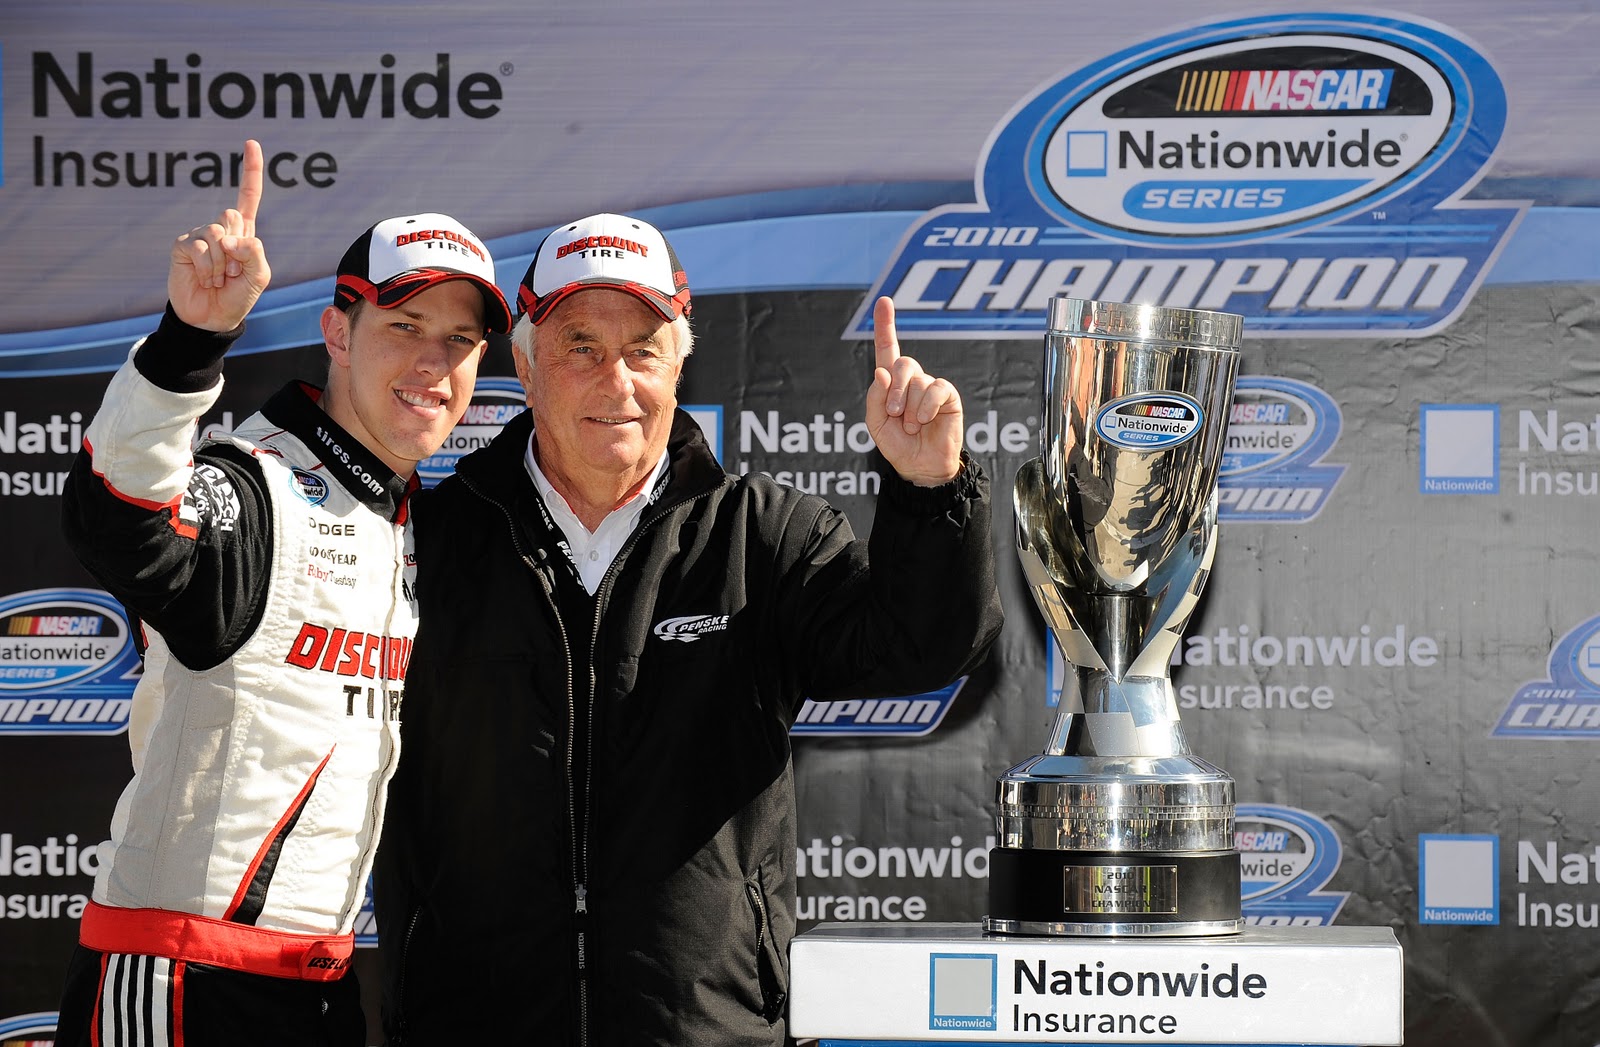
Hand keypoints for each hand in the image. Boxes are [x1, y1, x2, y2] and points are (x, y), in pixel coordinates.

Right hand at [168, 139, 270, 331]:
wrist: (211, 317)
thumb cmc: (237, 296)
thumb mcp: (259, 276)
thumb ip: (254, 252)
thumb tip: (231, 236)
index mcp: (243, 232)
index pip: (248, 196)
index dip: (251, 170)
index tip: (252, 142)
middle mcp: (221, 229)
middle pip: (232, 216)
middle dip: (237, 251)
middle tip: (231, 273)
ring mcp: (199, 235)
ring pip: (216, 233)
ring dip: (221, 264)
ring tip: (217, 278)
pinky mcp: (182, 245)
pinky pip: (198, 247)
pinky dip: (206, 267)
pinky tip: (204, 278)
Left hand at [865, 296, 962, 485]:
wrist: (921, 466)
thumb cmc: (898, 445)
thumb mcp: (876, 424)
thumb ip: (875, 398)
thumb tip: (881, 371)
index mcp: (890, 383)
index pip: (887, 349)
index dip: (885, 325)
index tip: (883, 300)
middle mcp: (911, 379)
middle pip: (903, 363)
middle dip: (895, 390)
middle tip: (893, 413)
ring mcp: (931, 386)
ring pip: (918, 380)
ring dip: (909, 408)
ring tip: (911, 426)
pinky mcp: (948, 396)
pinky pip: (936, 389)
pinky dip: (926, 406)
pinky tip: (924, 420)